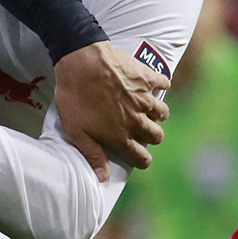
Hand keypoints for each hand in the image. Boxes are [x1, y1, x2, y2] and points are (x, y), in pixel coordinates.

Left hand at [55, 42, 168, 179]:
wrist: (80, 61)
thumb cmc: (74, 96)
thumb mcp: (76, 131)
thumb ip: (92, 154)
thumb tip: (103, 177)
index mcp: (120, 135)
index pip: (142, 157)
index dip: (142, 160)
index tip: (141, 158)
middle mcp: (137, 119)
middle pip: (157, 136)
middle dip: (151, 136)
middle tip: (141, 130)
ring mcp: (144, 98)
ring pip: (163, 113)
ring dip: (156, 113)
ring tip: (145, 109)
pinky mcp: (147, 78)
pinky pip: (163, 83)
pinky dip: (160, 84)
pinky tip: (151, 84)